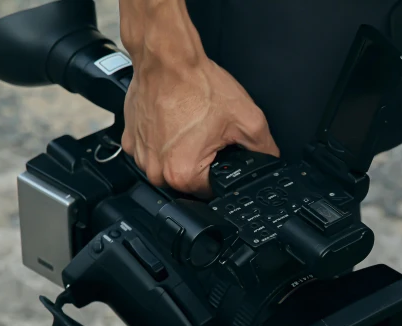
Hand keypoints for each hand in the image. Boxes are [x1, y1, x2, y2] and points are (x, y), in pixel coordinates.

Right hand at [119, 0, 278, 196]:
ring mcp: (140, 156)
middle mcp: (156, 170)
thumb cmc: (198, 85)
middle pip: (191, 181)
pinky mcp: (131, 141)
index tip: (223, 149)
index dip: (225, 170)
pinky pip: (155, 150)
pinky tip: (175, 121)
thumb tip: (271, 161)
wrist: (167, 58)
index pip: (213, 191)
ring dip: (184, 150)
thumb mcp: (248, 120)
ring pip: (171, 165)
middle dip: (205, 161)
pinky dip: (166, 140)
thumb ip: (264, 149)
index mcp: (183, 173)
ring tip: (191, 124)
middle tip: (208, 133)